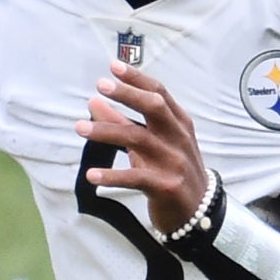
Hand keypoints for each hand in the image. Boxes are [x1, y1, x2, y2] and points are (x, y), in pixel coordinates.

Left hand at [81, 63, 213, 236]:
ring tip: (80, 128)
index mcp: (179, 125)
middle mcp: (178, 139)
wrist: (199, 213)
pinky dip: (112, 176)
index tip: (113, 67)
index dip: (137, 79)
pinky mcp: (166, 187)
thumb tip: (94, 101)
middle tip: (100, 85)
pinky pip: (135, 178)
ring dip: (106, 132)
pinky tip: (91, 175)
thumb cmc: (173, 172)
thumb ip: (123, 122)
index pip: (159, 94)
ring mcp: (174, 163)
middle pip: (154, 108)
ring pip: (139, 139)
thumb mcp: (152, 145)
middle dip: (127, 94)